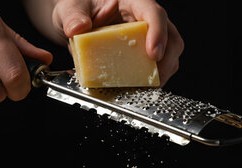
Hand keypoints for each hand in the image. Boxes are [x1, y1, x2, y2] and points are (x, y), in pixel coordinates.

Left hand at [47, 0, 183, 86]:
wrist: (76, 20)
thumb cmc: (79, 8)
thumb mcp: (71, 7)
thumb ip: (73, 16)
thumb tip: (78, 28)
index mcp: (132, 1)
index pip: (153, 13)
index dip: (158, 33)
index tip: (153, 54)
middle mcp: (145, 17)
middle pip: (170, 35)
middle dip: (166, 58)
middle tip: (154, 77)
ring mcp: (148, 34)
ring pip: (170, 51)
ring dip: (163, 70)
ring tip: (148, 84)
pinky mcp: (144, 50)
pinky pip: (158, 64)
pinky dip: (153, 77)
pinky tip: (141, 85)